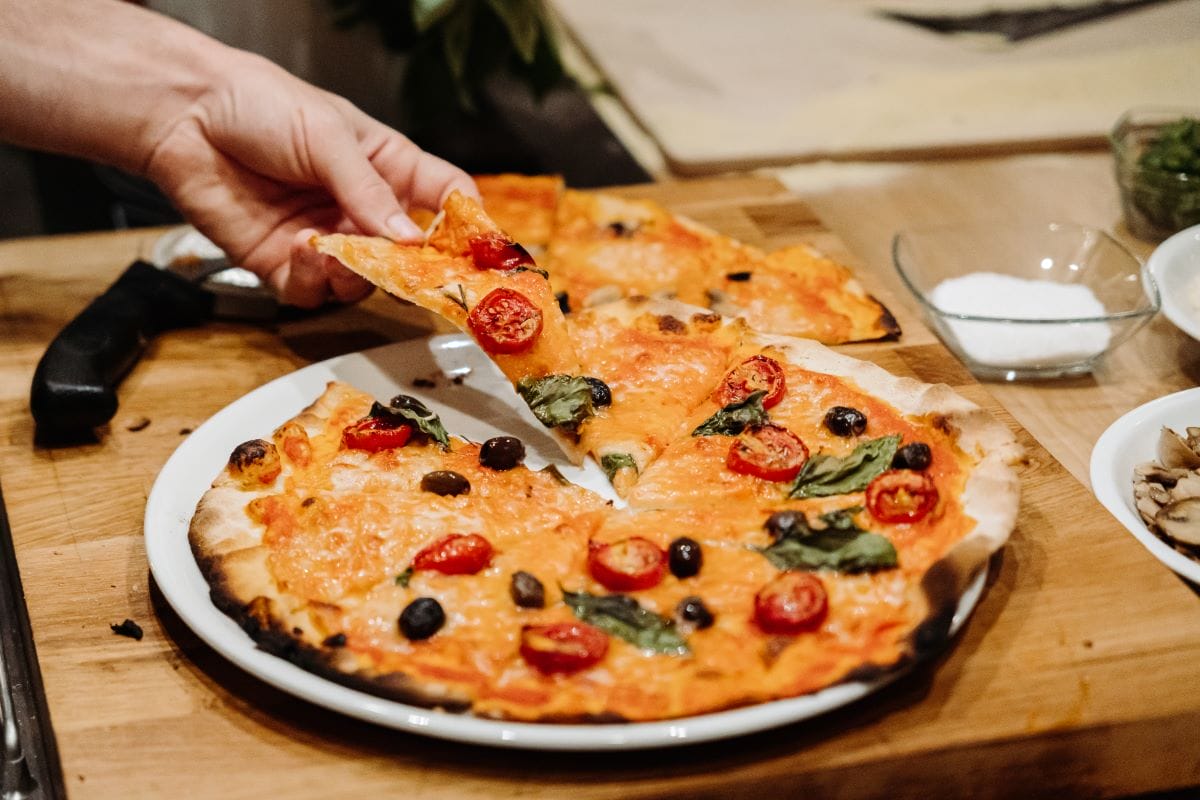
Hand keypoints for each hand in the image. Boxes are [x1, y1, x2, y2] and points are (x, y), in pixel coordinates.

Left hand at [143, 51, 476, 307]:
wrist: (183, 116)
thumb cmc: (259, 103)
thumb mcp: (328, 136)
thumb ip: (368, 190)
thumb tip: (409, 240)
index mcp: (387, 167)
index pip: (445, 200)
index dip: (467, 227)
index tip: (477, 253)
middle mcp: (362, 208)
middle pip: (408, 257)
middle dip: (407, 268)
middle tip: (404, 271)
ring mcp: (326, 239)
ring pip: (362, 284)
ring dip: (353, 274)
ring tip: (333, 248)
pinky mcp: (284, 264)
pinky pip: (313, 292)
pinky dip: (312, 280)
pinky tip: (300, 247)